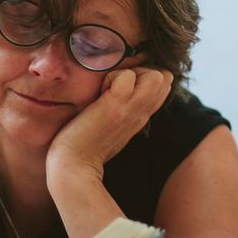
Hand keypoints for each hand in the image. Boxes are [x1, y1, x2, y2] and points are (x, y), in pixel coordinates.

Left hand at [46, 67, 173, 183]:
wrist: (73, 166)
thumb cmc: (85, 146)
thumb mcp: (111, 125)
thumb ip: (121, 108)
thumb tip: (120, 87)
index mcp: (141, 116)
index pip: (163, 84)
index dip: (145, 76)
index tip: (122, 86)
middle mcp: (142, 112)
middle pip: (164, 77)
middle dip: (141, 71)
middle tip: (115, 86)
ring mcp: (132, 109)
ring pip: (155, 74)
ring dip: (130, 73)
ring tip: (108, 89)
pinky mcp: (116, 105)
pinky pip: (126, 76)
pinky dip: (111, 77)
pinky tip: (98, 93)